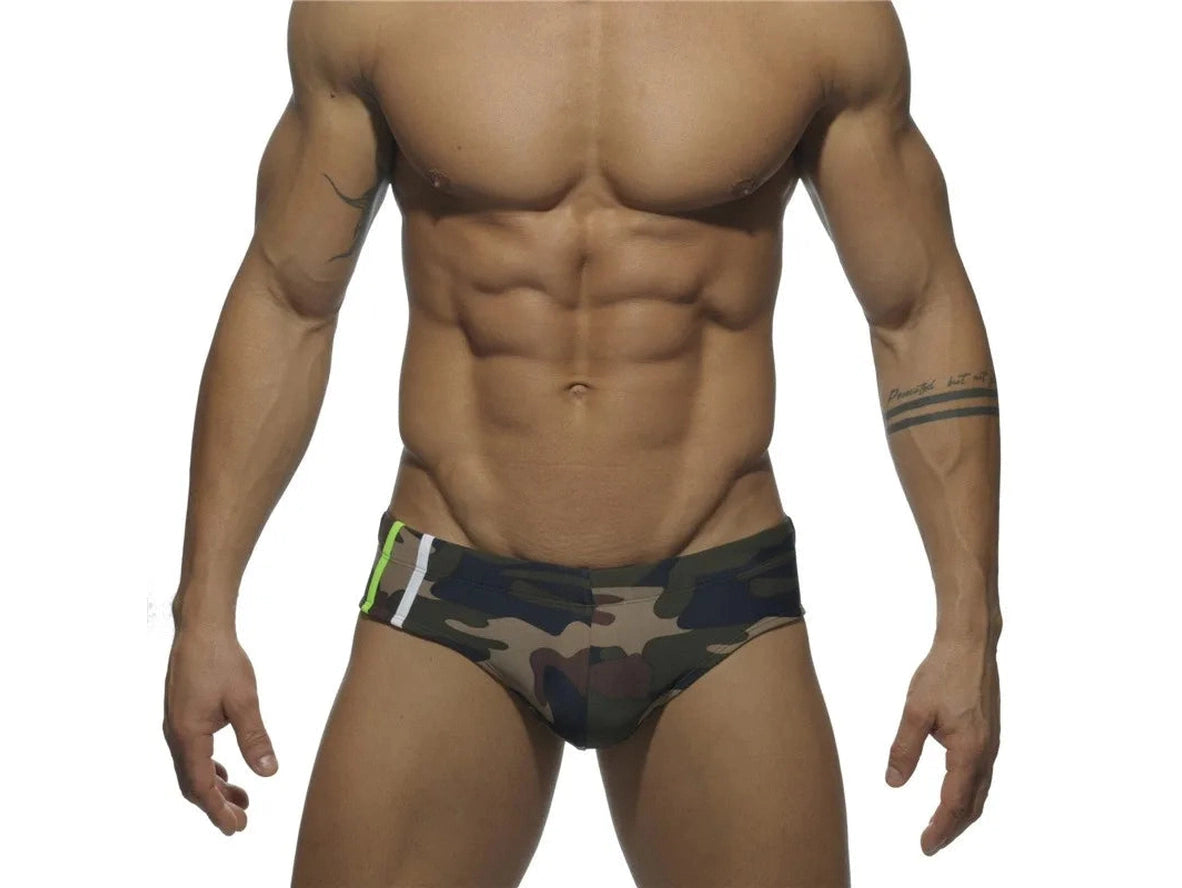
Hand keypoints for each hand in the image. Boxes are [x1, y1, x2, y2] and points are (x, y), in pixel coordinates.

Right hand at [163, 622, 277, 834]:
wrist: (201, 629)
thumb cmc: (221, 660)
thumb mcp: (244, 700)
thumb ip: (254, 737)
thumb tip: (269, 772)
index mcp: (188, 734)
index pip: (200, 786)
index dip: (217, 810)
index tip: (237, 826)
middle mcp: (176, 734)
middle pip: (192, 783)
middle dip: (216, 805)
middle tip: (242, 821)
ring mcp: (177, 725)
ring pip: (192, 768)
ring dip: (214, 787)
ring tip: (241, 799)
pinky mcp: (183, 715)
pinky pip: (192, 753)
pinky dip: (209, 768)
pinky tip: (226, 771)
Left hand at [885, 635, 999, 854]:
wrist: (969, 645)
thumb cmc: (942, 673)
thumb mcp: (915, 712)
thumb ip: (904, 749)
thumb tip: (893, 782)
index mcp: (968, 751)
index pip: (954, 803)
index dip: (939, 828)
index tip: (925, 846)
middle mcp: (986, 752)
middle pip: (972, 804)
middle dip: (953, 828)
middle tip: (932, 843)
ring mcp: (991, 743)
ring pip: (980, 791)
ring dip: (962, 812)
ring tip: (942, 825)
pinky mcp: (989, 733)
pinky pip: (982, 774)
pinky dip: (969, 793)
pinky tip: (957, 790)